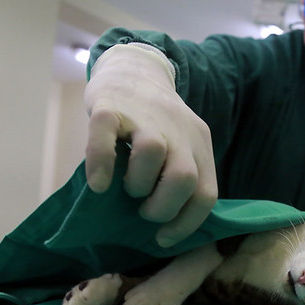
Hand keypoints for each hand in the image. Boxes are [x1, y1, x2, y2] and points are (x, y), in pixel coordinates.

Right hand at [84, 44, 217, 246]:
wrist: (134, 68)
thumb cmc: (154, 121)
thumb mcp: (179, 144)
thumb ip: (177, 175)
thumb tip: (163, 227)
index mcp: (198, 144)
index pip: (206, 193)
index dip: (186, 223)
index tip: (164, 236)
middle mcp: (178, 131)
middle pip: (183, 177)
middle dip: (163, 208)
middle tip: (144, 210)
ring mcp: (144, 117)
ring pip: (152, 153)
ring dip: (138, 184)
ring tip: (128, 188)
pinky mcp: (110, 107)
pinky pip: (105, 136)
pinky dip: (101, 164)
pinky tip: (98, 185)